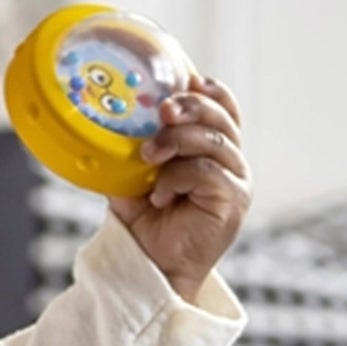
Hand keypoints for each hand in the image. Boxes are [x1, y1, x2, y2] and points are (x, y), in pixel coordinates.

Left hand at [107, 77, 250, 301]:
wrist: (153, 266)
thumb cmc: (147, 222)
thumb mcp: (133, 176)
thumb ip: (133, 147)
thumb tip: (109, 119)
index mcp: (213, 149)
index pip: (223, 106)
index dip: (208, 90)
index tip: (184, 79)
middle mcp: (231, 161)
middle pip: (221, 117)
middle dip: (189, 106)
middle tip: (161, 110)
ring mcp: (236, 181)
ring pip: (215, 140)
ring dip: (177, 140)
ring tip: (149, 157)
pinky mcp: (233, 201)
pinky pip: (207, 172)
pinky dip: (177, 177)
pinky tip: (160, 195)